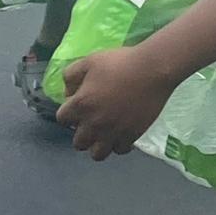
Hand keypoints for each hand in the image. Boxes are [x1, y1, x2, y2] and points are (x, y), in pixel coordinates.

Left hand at [56, 47, 172, 160]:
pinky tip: (123, 132)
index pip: (62, 119)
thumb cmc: (120, 63)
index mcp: (81, 105)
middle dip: (82, 132)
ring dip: (98, 144)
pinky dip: (119, 144)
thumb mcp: (90, 60)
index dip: (69, 112)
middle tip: (93, 120)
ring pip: (97, 154)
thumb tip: (68, 92)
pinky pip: (119, 150)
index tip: (79, 104)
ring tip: (106, 132)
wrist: (153, 69)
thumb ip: (71, 75)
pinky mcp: (131, 136)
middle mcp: (94, 124)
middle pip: (78, 142)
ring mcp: (113, 133)